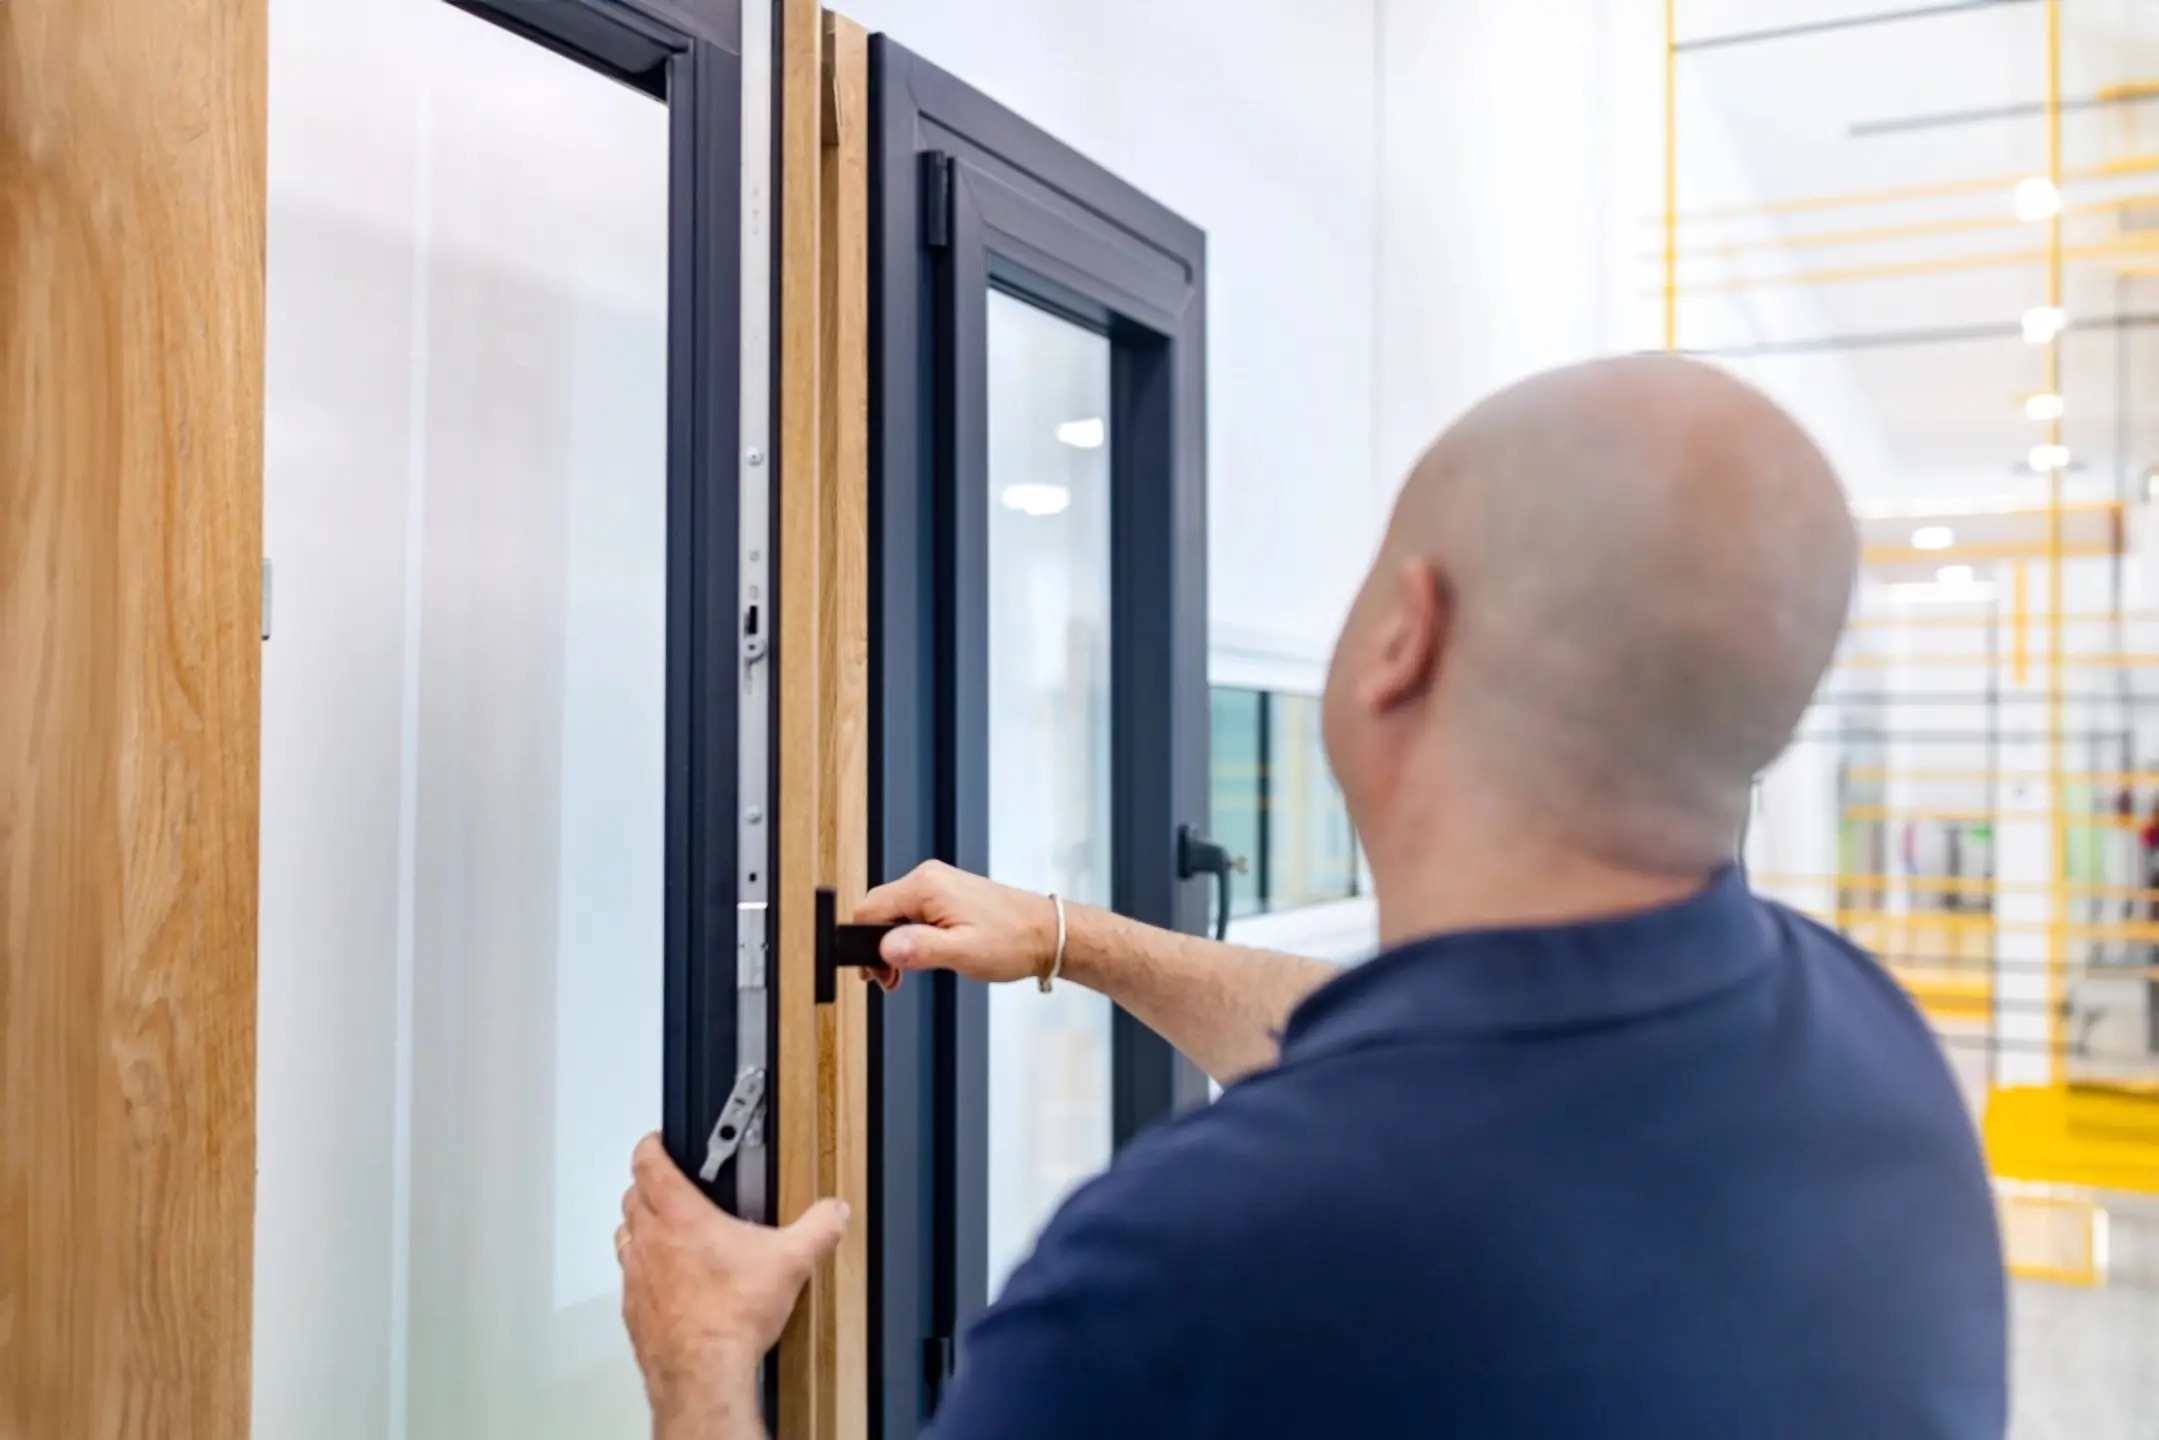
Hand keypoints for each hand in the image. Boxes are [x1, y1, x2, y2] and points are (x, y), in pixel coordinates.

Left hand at [618, 1135, 848, 1430]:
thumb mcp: (791, 1262)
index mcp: (682, 1218)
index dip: (650, 1146)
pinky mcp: (634, 1309)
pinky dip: (640, 1269)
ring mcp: (637, 1276)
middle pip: (632, 1197)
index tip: (655, 1140)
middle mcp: (652, 1242)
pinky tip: (662, 1280)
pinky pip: (628, 1278)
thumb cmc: (732, 1317)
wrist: (703, 1372)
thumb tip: (835, 1212)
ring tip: (658, 1227)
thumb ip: (818, 1229)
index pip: (650, 1165)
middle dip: (645, 1184)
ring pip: (624, 1235)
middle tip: (661, 1182)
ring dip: (638, 1225)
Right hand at [853, 861, 1058, 988]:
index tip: (877, 974)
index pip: (869, 910)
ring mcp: (939, 884)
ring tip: (905, 973)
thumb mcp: (962, 952)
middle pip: (879, 910)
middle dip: (878, 947)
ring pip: (896, 913)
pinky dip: (910, 935)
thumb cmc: (1012, 941)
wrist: (1047, 933)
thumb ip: (919, 949)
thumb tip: (884, 948)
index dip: (865, 946)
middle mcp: (928, 878)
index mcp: (925, 887)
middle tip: (891, 979)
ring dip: (894, 944)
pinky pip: (914, 912)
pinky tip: (922, 955)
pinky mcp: (948, 894)